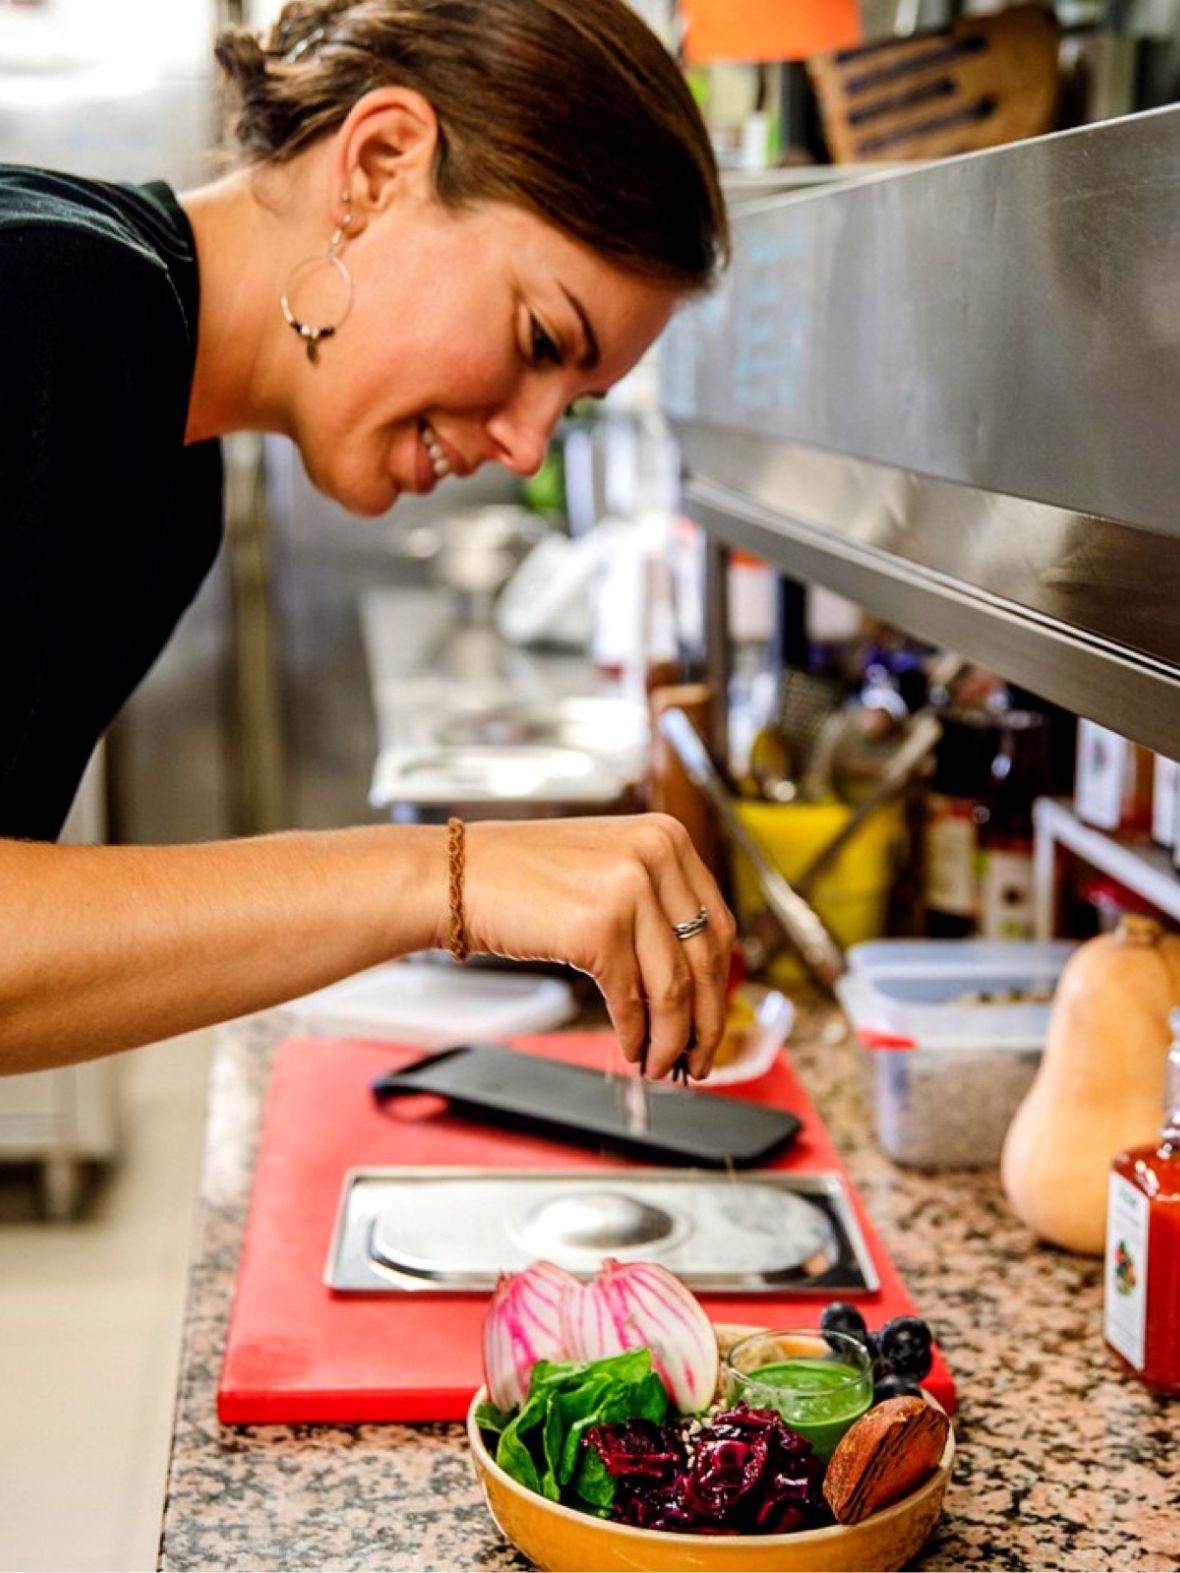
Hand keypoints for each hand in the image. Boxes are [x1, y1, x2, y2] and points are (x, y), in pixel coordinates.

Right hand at [460, 814, 735, 1080]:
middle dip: (705, 1021)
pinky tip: (632, 1048)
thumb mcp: (607, 869)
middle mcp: (656, 854)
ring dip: (672, 1038)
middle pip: (704, 958)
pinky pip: (632, 998)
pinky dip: (636, 1033)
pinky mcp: (599, 927)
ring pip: (673, 987)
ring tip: (663, 1065)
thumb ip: (654, 904)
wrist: (455, 876)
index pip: (717, 924)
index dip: (719, 983)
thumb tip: (696, 981)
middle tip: (699, 1058)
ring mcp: (629, 889)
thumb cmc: (521, 878)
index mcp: (667, 837)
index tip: (712, 1018)